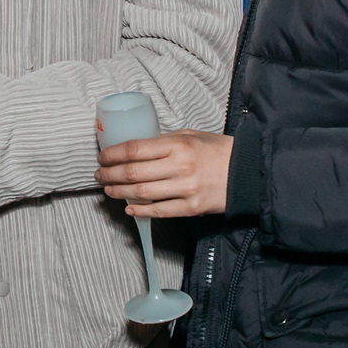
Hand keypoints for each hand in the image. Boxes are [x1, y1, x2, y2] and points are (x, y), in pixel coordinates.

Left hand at [96, 131, 232, 218]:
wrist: (248, 172)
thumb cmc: (218, 150)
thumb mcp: (192, 135)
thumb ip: (165, 141)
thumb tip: (138, 148)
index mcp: (178, 144)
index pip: (134, 149)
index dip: (112, 154)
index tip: (102, 158)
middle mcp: (179, 166)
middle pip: (132, 172)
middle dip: (110, 174)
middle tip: (99, 175)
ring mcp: (185, 188)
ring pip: (141, 193)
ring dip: (119, 192)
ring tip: (108, 190)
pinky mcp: (191, 207)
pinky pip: (159, 211)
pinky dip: (140, 210)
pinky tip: (129, 208)